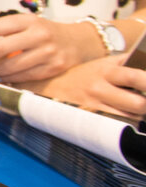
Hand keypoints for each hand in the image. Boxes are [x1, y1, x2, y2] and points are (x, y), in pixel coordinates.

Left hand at [0, 13, 101, 83]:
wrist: (78, 42)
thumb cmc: (45, 33)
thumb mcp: (29, 23)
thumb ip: (7, 27)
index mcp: (30, 20)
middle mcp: (40, 35)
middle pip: (0, 48)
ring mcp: (48, 52)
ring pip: (11, 66)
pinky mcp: (54, 68)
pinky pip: (24, 77)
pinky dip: (10, 79)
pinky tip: (5, 78)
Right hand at [29, 56, 145, 120]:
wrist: (50, 85)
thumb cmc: (83, 74)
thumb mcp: (105, 62)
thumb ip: (129, 64)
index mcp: (107, 71)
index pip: (136, 77)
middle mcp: (100, 88)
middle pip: (138, 104)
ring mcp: (95, 105)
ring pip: (130, 117)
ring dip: (138, 114)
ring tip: (136, 107)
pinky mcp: (90, 118)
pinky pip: (116, 124)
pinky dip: (125, 120)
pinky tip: (124, 115)